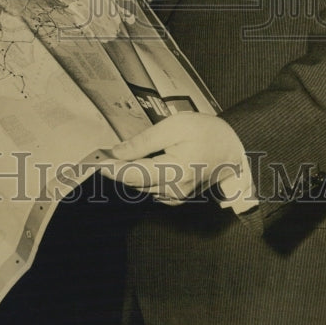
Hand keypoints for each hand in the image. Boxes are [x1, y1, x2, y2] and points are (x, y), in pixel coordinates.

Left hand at [99, 113, 249, 205]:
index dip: (110, 168)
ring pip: (140, 186)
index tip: (91, 161)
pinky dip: (139, 178)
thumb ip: (144, 142)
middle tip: (94, 156)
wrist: (234, 150)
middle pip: (134, 182)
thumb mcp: (175, 127)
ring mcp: (175, 198)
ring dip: (124, 174)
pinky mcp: (176, 198)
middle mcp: (173, 191)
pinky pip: (150, 188)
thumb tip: (117, 152)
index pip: (133, 174)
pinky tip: (132, 165)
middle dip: (114, 169)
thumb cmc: (207, 132)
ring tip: (109, 158)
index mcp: (174, 173)